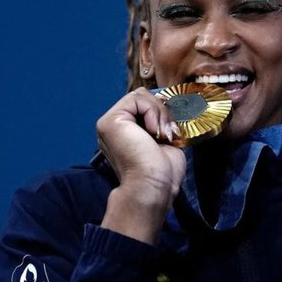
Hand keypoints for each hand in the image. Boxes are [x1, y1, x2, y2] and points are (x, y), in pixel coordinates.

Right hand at [96, 87, 185, 243]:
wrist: (153, 186)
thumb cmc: (162, 171)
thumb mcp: (165, 140)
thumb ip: (161, 121)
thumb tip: (170, 103)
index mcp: (126, 132)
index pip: (146, 106)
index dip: (163, 112)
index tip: (172, 132)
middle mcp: (115, 127)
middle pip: (143, 98)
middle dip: (163, 112)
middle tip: (168, 134)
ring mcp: (109, 123)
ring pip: (141, 95)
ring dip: (159, 112)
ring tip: (161, 135)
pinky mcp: (110, 121)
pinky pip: (137, 98)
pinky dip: (152, 111)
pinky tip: (153, 133)